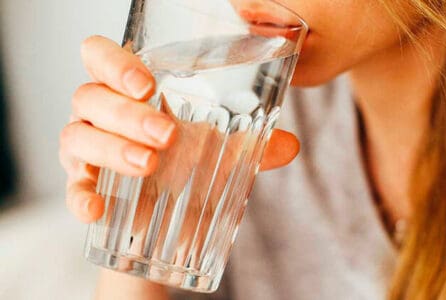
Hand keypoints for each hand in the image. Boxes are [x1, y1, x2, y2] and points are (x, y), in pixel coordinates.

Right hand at [59, 35, 299, 222]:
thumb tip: (291, 145)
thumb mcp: (223, 152)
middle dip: (127, 113)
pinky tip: (97, 209)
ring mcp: (88, 149)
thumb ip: (254, 146)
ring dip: (112, 148)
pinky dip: (80, 196)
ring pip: (77, 134)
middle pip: (90, 95)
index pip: (101, 56)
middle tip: (167, 134)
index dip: (114, 62)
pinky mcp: (84, 186)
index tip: (148, 84)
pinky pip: (71, 187)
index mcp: (130, 91)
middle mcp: (102, 113)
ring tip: (150, 164)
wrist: (171, 220)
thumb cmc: (191, 167)